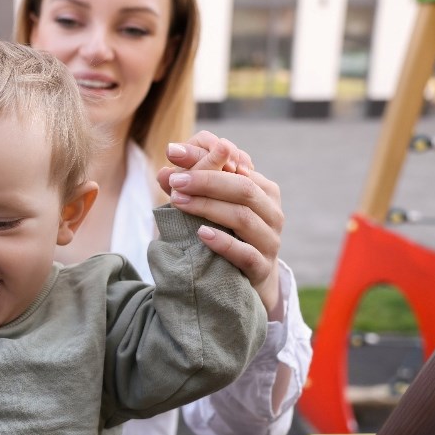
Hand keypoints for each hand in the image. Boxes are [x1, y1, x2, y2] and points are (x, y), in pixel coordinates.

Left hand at [156, 131, 283, 317]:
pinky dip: (223, 242)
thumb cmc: (227, 236)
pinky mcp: (262, 267)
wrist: (248, 282)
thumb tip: (163, 172)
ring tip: (178, 201)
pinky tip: (201, 234)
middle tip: (174, 179)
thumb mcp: (213, 209)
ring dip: (209, 207)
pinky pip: (245, 253)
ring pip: (243, 218)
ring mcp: (270, 241)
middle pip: (243, 189)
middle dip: (206, 181)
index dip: (205, 158)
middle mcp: (272, 213)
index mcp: (264, 191)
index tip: (172, 152)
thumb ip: (192, 190)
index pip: (236, 167)